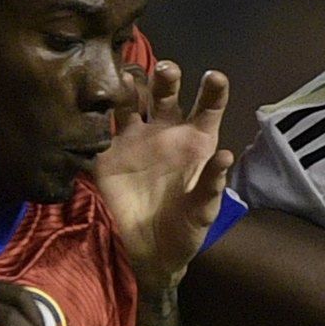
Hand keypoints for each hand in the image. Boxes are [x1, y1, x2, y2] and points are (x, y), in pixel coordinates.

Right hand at [90, 62, 235, 291]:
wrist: (148, 254)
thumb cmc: (185, 230)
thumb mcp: (204, 212)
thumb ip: (212, 185)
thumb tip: (225, 156)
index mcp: (197, 141)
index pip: (209, 106)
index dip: (213, 89)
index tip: (214, 77)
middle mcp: (167, 131)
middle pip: (167, 92)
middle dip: (167, 76)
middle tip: (167, 71)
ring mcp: (137, 137)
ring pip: (133, 99)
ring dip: (132, 85)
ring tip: (128, 78)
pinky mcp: (110, 152)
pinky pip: (104, 125)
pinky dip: (101, 111)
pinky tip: (99, 101)